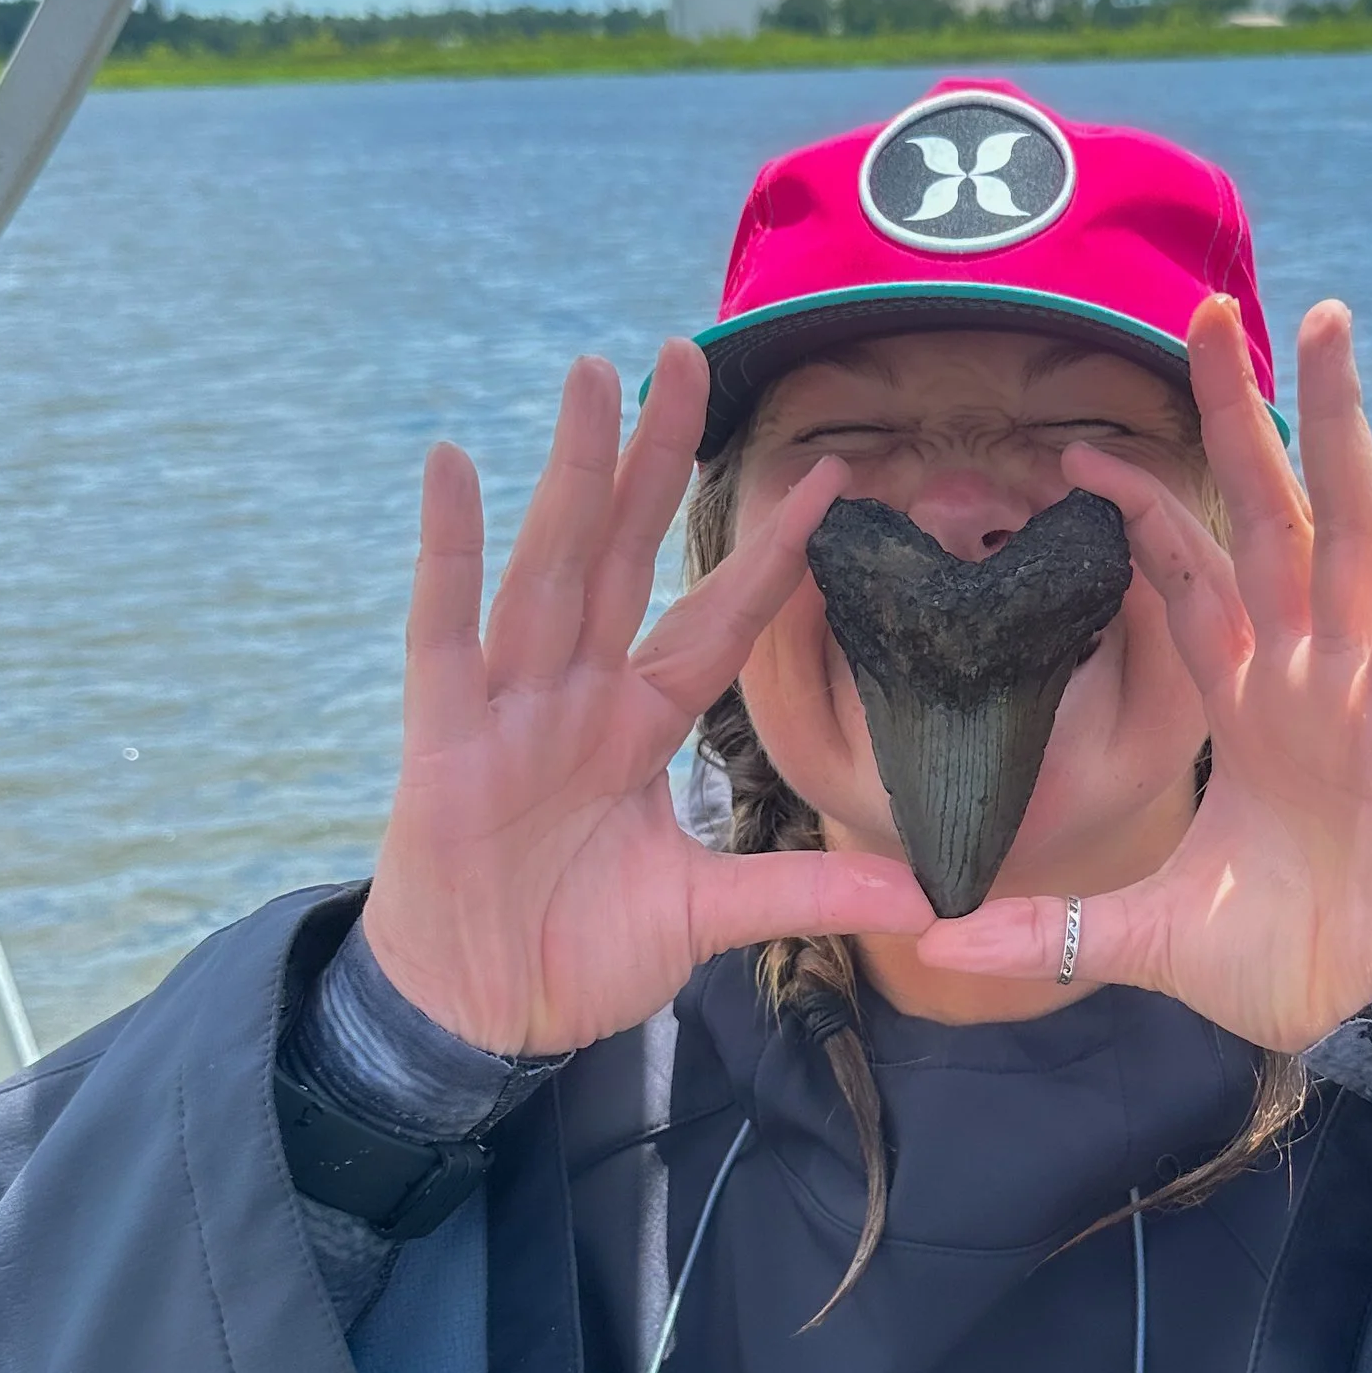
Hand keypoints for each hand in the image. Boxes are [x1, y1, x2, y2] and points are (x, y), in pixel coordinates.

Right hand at [360, 340, 929, 1054]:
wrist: (478, 1018)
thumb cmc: (574, 954)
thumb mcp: (708, 918)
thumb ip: (806, 895)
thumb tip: (927, 900)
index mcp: (641, 726)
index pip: (719, 619)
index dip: (770, 552)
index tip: (832, 476)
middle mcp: (579, 695)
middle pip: (628, 554)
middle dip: (658, 458)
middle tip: (687, 354)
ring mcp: (510, 705)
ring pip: (551, 565)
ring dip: (576, 473)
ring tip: (598, 377)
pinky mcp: (445, 734)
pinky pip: (446, 627)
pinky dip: (448, 549)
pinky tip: (456, 466)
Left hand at [914, 298, 1371, 1053]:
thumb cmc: (1293, 968)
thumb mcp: (1144, 939)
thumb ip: (1049, 930)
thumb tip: (940, 942)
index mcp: (1249, 706)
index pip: (1189, 581)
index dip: (1143, 516)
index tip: (1074, 460)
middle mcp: (1307, 671)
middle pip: (1266, 515)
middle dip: (1236, 416)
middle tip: (1204, 312)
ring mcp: (1363, 678)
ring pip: (1345, 520)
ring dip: (1338, 419)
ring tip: (1328, 315)